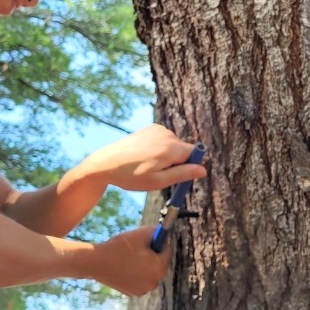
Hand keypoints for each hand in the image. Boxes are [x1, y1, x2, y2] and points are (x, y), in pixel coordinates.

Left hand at [81, 124, 206, 191]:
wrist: (106, 163)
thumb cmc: (131, 176)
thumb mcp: (159, 181)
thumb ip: (183, 174)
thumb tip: (203, 170)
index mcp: (171, 148)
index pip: (195, 154)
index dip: (189, 167)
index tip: (176, 176)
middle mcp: (168, 135)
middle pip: (185, 150)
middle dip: (177, 162)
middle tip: (159, 174)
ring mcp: (159, 129)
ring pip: (175, 146)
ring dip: (168, 156)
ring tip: (148, 165)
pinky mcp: (151, 128)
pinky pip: (165, 140)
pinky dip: (160, 148)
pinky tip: (145, 156)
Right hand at [90, 226, 171, 295]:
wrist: (97, 262)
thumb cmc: (120, 247)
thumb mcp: (142, 234)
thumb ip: (157, 232)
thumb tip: (164, 233)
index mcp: (160, 268)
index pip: (168, 250)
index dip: (161, 242)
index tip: (153, 237)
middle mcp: (155, 282)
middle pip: (160, 263)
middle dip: (154, 254)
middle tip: (141, 247)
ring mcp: (144, 289)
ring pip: (150, 272)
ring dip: (146, 264)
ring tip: (132, 256)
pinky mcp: (134, 293)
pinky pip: (142, 280)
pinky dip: (138, 274)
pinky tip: (127, 266)